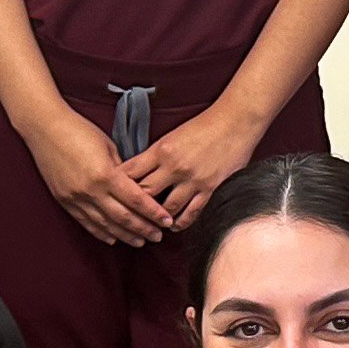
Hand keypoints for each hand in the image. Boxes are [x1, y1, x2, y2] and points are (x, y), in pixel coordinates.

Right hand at [27, 110, 167, 246]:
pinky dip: (101, 232)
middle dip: (143, 229)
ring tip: (140, 242)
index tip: (167, 221)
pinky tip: (113, 238)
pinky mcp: (65, 201)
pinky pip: (86, 222)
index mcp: (105, 174)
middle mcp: (91, 190)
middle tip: (158, 236)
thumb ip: (122, 170)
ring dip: (125, 235)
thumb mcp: (108, 146)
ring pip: (105, 224)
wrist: (45, 128)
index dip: (154, 213)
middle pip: (123, 217)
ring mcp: (76, 198)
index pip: (136, 200)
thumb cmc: (79, 130)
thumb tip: (135, 187)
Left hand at [122, 102, 266, 229]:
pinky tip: (174, 225)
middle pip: (144, 194)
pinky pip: (192, 213)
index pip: (131, 172)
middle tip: (128, 216)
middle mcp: (175, 167)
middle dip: (134, 207)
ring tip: (150, 224)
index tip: (113, 193)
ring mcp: (193, 180)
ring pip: (166, 209)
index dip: (119, 185)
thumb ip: (156, 154)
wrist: (236, 122)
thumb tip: (138, 170)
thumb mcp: (173, 136)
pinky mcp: (210, 188)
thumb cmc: (205, 125)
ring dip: (157, 219)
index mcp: (162, 150)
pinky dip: (180, 222)